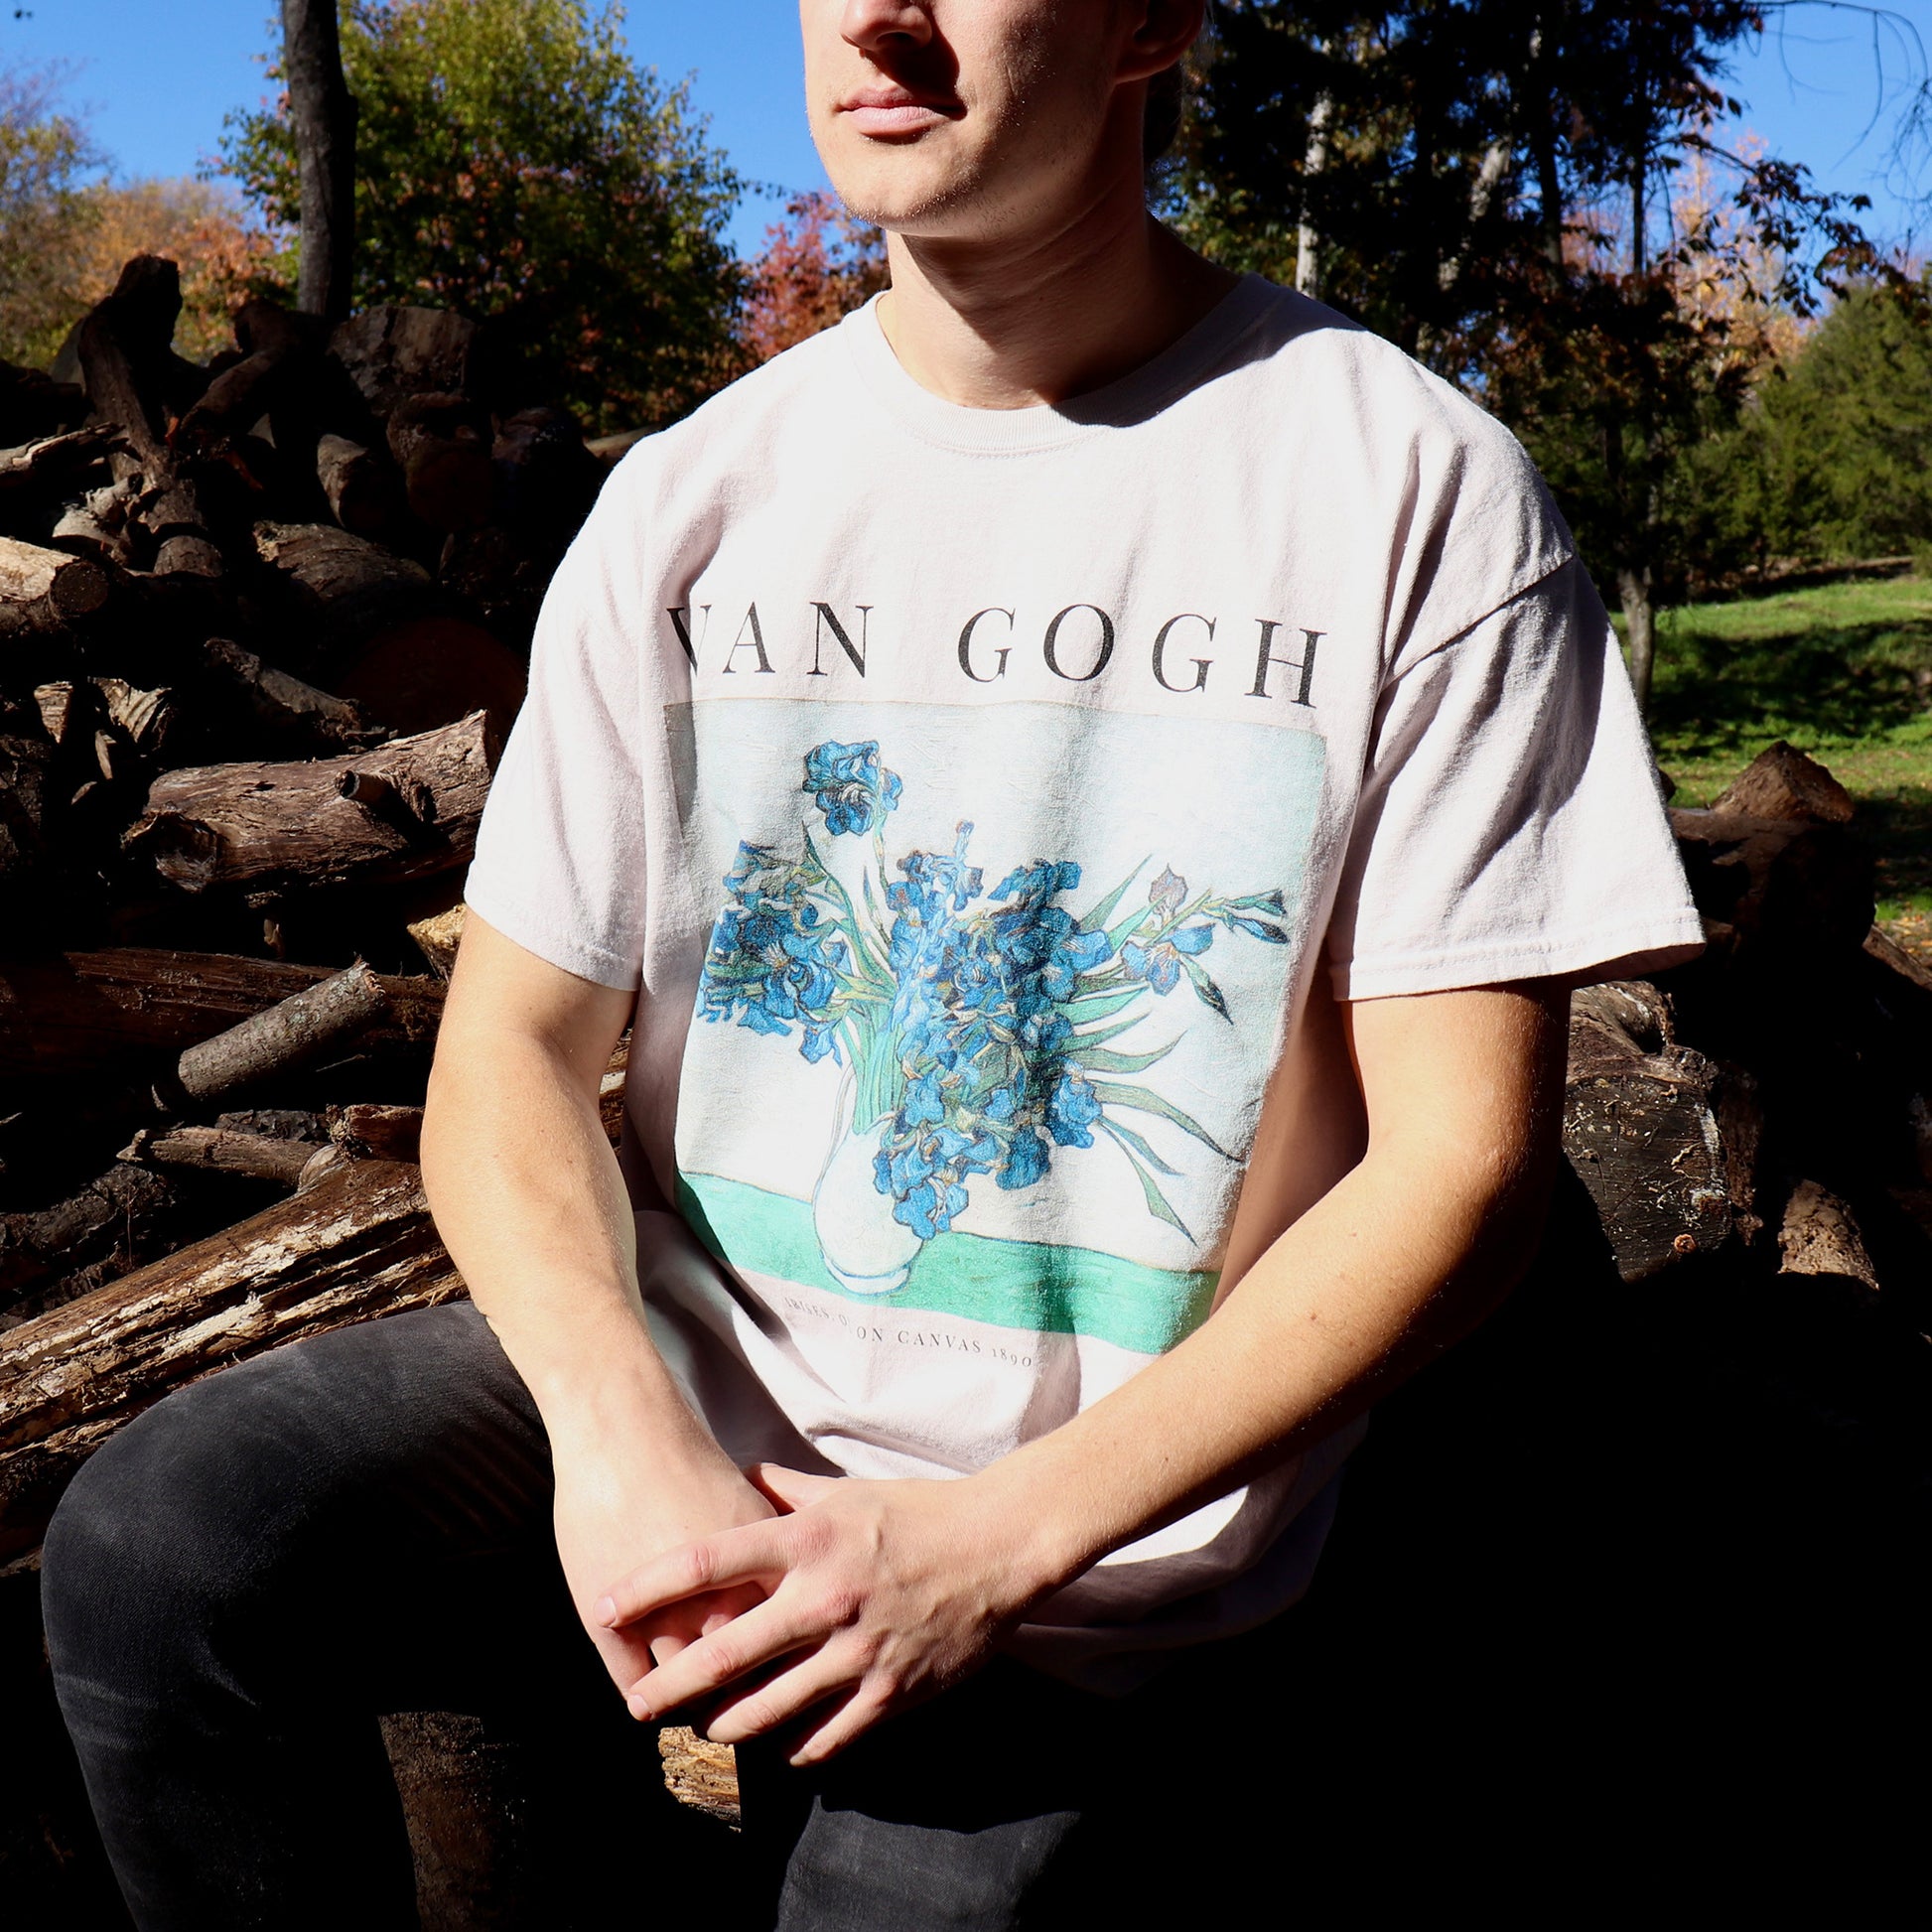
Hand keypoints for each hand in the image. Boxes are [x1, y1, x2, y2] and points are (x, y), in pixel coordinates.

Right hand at [550, 1433, 776, 1696]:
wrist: (622, 1431)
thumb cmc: (690, 1462)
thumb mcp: (754, 1508)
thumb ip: (782, 1555)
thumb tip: (810, 1585)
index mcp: (766, 1576)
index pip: (793, 1654)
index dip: (793, 1679)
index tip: (789, 1688)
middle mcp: (719, 1605)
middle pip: (744, 1686)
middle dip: (746, 1710)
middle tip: (740, 1720)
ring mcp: (663, 1620)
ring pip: (686, 1695)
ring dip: (690, 1708)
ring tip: (693, 1714)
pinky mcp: (612, 1626)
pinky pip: (634, 1687)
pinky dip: (642, 1698)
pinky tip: (645, 1698)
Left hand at [594, 1464, 1057, 1764]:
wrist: (999, 1545)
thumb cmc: (916, 1511)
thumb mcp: (845, 1490)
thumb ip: (784, 1491)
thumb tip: (736, 1473)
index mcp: (809, 1540)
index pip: (708, 1561)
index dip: (648, 1586)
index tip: (604, 1607)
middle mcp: (825, 1596)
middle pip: (725, 1653)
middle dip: (669, 1685)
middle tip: (636, 1702)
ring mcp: (858, 1650)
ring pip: (768, 1709)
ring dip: (724, 1726)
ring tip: (700, 1731)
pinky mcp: (891, 1691)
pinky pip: (825, 1737)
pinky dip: (791, 1748)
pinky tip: (773, 1748)